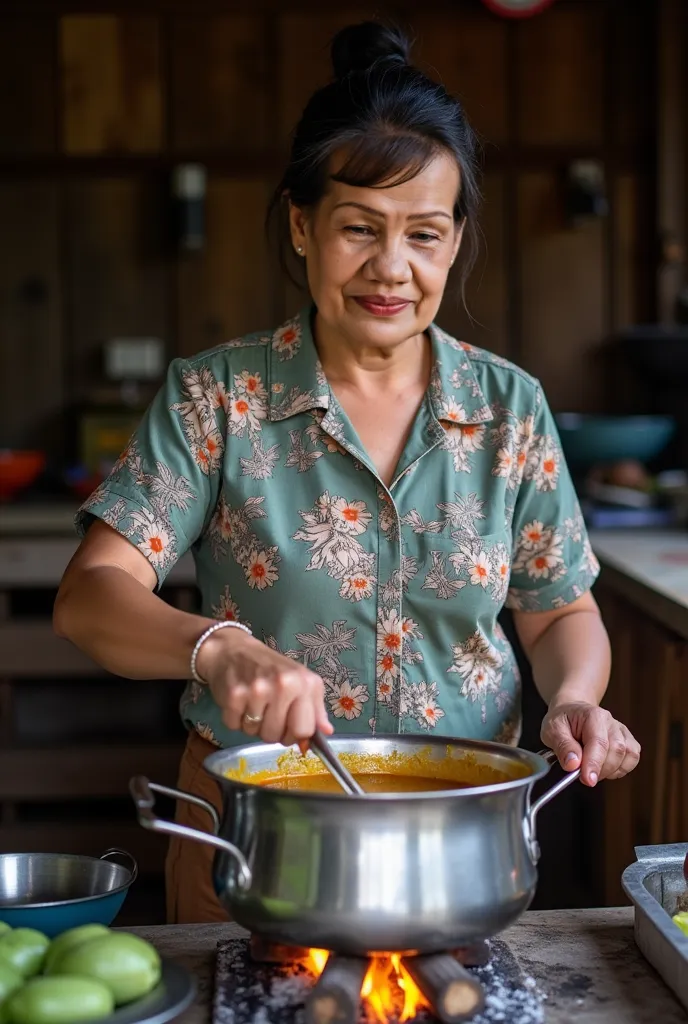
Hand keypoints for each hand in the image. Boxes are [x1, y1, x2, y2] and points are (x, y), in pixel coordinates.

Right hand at [196, 629, 332, 745]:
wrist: (235, 651)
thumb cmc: (272, 669)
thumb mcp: (302, 682)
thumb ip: (316, 708)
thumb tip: (327, 731)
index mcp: (303, 683)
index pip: (304, 730)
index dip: (295, 735)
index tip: (288, 726)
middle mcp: (282, 685)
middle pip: (277, 736)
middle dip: (272, 731)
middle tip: (268, 713)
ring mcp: (257, 691)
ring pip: (255, 734)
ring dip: (253, 726)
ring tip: (254, 706)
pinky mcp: (234, 696)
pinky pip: (235, 727)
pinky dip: (236, 720)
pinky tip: (240, 703)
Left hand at [540, 701, 639, 786]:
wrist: (572, 712)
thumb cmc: (563, 720)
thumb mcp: (552, 729)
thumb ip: (562, 746)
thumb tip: (572, 764)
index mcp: (593, 715)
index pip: (598, 742)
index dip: (594, 764)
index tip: (588, 780)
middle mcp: (611, 722)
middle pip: (616, 750)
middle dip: (600, 769)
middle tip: (582, 776)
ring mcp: (621, 731)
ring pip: (628, 756)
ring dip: (610, 770)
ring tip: (591, 769)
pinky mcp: (628, 741)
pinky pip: (632, 759)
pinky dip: (620, 769)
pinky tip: (604, 767)